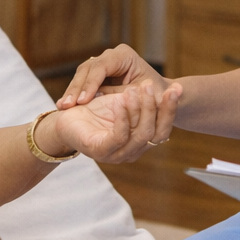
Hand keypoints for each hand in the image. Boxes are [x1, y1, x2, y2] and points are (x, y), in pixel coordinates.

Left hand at [43, 82, 182, 163]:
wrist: (64, 118)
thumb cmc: (93, 109)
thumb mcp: (121, 101)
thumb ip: (139, 100)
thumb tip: (161, 89)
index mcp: (139, 141)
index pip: (163, 129)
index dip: (171, 108)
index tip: (176, 88)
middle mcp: (131, 151)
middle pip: (156, 133)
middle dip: (159, 107)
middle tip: (155, 86)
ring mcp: (117, 154)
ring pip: (141, 135)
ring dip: (142, 109)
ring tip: (139, 90)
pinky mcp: (101, 151)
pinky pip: (119, 136)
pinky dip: (123, 117)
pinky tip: (122, 101)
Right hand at [58, 44, 168, 108]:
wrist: (161, 96)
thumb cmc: (155, 97)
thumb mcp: (139, 98)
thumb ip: (118, 95)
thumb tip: (97, 96)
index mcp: (124, 55)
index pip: (101, 67)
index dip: (90, 84)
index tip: (81, 102)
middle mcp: (113, 55)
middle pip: (88, 69)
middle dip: (76, 88)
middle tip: (65, 105)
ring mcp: (104, 63)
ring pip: (83, 74)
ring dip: (72, 91)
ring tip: (62, 107)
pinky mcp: (99, 73)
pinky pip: (84, 81)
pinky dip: (76, 93)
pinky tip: (65, 106)